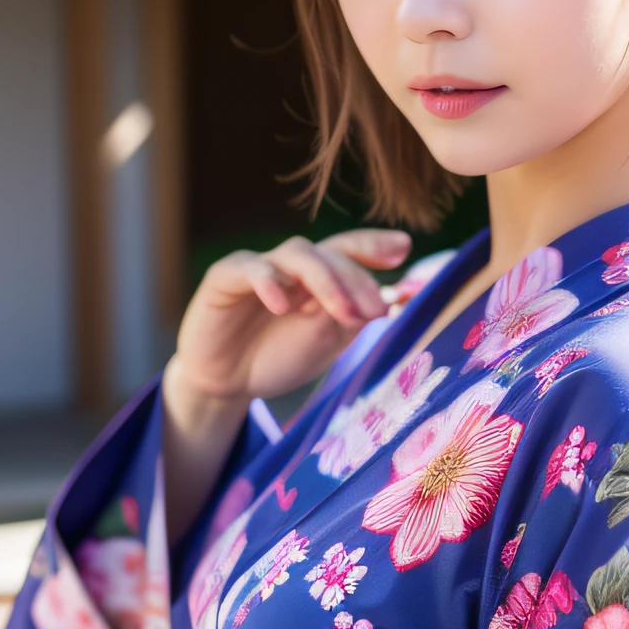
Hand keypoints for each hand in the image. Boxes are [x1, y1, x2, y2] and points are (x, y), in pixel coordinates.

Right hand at [161, 229, 410, 538]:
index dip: (375, 244)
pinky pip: (249, 269)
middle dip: (356, 279)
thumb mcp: (325, 340)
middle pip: (329, 253)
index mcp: (320, 276)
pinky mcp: (224, 277)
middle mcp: (292, 265)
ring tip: (343, 312)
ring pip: (297, 254)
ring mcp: (258, 267)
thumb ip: (351, 317)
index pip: (349, 250)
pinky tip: (283, 304)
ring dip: (325, 281)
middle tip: (375, 310)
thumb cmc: (279, 357)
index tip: (404, 248)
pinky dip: (268, 282)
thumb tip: (387, 299)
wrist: (229, 384)